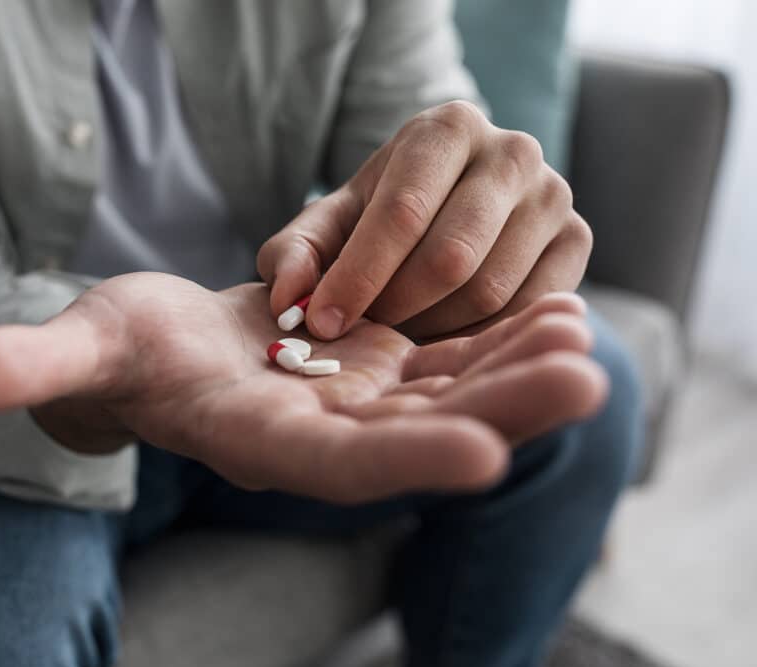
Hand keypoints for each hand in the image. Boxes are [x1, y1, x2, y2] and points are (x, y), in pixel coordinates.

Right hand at [0, 273, 606, 503]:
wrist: (172, 351)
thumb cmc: (125, 354)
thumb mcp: (84, 348)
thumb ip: (34, 366)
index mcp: (256, 440)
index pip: (334, 467)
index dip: (404, 464)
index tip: (485, 456)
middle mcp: (323, 434)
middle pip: (419, 434)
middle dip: (501, 410)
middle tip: (585, 378)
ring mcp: (360, 402)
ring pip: (450, 395)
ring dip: (518, 371)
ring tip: (583, 336)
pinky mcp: (381, 368)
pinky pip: (450, 359)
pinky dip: (501, 341)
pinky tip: (557, 309)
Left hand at [257, 100, 590, 340]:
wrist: (450, 207)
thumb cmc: (379, 219)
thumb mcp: (329, 225)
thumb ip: (296, 255)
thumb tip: (288, 298)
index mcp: (446, 128)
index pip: (402, 213)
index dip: (358, 276)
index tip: (322, 323)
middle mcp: (512, 151)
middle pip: (450, 258)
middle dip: (396, 308)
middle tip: (365, 333)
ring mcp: (555, 194)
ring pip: (490, 291)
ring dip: (434, 328)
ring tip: (401, 331)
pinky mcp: (578, 239)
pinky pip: (527, 312)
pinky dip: (478, 337)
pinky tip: (444, 336)